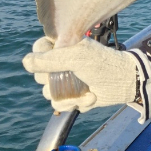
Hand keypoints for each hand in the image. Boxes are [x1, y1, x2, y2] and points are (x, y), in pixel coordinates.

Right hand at [23, 37, 137, 113]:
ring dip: (69, 95)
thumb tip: (26, 62)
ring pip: (47, 92)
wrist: (125, 84)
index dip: (42, 57)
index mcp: (63, 46)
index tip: (58, 59)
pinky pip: (59, 104)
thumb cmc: (104, 64)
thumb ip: (50, 59)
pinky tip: (90, 97)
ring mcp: (65, 79)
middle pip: (39, 74)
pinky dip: (75, 103)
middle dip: (56, 80)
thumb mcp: (77, 57)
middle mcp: (61, 62)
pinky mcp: (71, 95)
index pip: (38, 49)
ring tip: (87, 89)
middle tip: (72, 75)